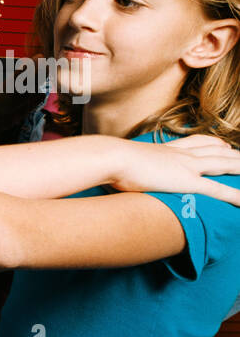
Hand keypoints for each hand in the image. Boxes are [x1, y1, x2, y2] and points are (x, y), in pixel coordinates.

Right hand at [107, 134, 239, 205]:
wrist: (113, 157)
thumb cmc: (109, 160)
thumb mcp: (119, 160)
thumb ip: (124, 164)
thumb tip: (108, 167)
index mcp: (166, 149)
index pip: (196, 142)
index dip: (213, 142)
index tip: (223, 143)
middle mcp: (181, 154)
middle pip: (216, 150)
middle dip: (233, 153)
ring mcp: (187, 166)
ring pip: (224, 164)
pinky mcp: (187, 181)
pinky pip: (218, 189)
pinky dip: (234, 194)